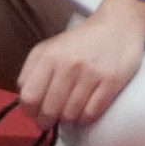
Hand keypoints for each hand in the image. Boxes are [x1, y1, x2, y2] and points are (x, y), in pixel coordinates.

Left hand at [14, 0, 144, 129]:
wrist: (118, 25)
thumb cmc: (80, 42)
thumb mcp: (49, 49)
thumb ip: (32, 72)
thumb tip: (26, 102)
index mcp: (49, 56)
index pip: (29, 97)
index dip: (30, 110)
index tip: (36, 112)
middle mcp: (68, 64)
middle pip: (49, 110)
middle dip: (47, 120)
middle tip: (52, 119)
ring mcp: (91, 73)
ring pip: (70, 115)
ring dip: (68, 119)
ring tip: (70, 112)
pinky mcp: (111, 81)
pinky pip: (91, 114)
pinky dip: (85, 118)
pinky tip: (85, 111)